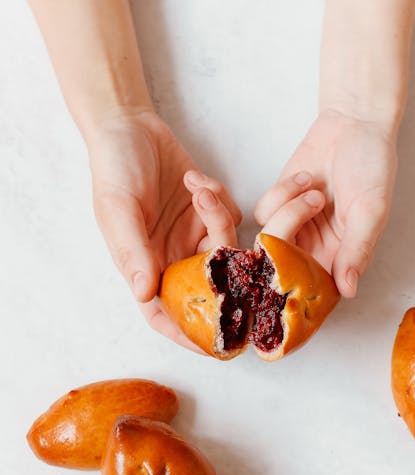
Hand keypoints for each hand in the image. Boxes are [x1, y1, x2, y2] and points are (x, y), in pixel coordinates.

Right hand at [86, 109, 241, 350]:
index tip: (215, 348)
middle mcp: (171, 257)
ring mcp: (191, 235)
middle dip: (222, 273)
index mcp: (145, 267)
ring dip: (217, 219)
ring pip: (224, 249)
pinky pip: (231, 219)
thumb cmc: (114, 168)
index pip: (165, 314)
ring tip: (195, 189)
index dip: (188, 334)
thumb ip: (133, 252)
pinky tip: (195, 179)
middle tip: (238, 262)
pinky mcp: (207, 212)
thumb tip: (145, 293)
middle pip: (206, 285)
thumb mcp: (119, 209)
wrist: (129, 126)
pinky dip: (220, 201)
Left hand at [254, 109, 397, 296]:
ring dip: (290, 212)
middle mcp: (315, 250)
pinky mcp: (277, 207)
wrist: (352, 126)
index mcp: (341, 259)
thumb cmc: (371, 168)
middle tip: (311, 212)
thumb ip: (356, 251)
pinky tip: (305, 179)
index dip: (302, 287)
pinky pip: (263, 214)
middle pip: (284, 269)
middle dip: (291, 242)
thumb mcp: (370, 211)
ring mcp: (294, 229)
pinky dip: (281, 194)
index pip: (317, 291)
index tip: (297, 272)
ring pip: (270, 240)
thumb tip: (348, 291)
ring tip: (317, 191)